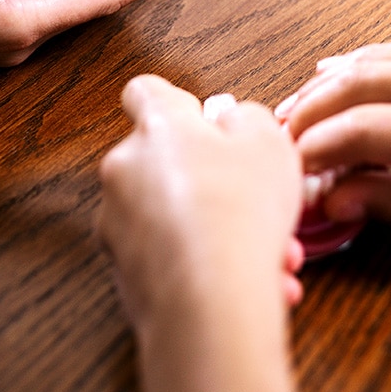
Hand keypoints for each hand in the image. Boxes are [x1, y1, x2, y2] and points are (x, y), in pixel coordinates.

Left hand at [98, 75, 300, 391]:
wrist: (210, 299)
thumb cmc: (236, 213)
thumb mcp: (269, 141)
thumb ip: (249, 118)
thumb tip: (234, 120)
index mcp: (156, 128)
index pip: (145, 92)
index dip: (177, 103)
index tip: (203, 121)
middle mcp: (124, 170)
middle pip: (166, 161)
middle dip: (213, 180)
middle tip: (253, 199)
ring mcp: (118, 223)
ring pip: (173, 216)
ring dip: (218, 228)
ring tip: (272, 252)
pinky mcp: (123, 271)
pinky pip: (170, 257)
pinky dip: (205, 264)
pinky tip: (257, 280)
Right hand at [277, 39, 390, 242]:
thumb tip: (334, 198)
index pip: (358, 131)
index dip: (313, 152)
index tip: (287, 174)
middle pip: (353, 85)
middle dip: (307, 113)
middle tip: (278, 144)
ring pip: (369, 59)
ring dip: (326, 86)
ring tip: (295, 116)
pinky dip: (359, 66)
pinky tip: (332, 79)